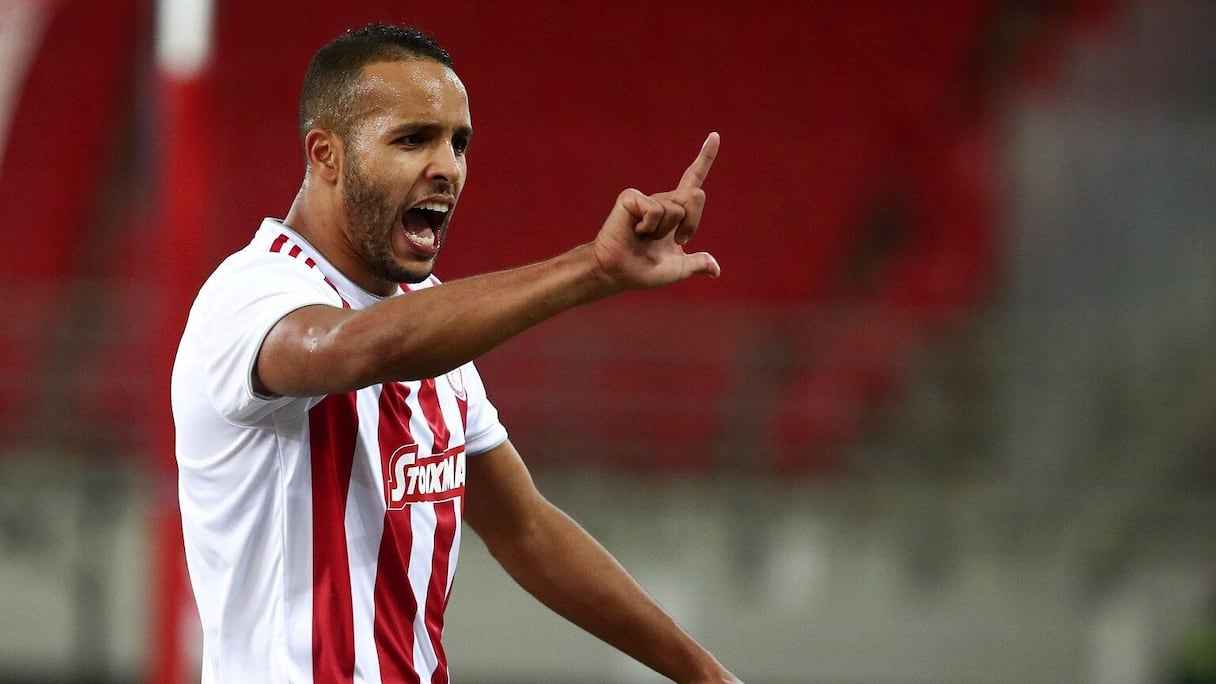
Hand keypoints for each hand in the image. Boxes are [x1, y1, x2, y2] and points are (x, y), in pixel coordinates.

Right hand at [591, 133, 721, 290]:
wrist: (617, 273)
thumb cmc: (642, 271)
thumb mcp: (677, 270)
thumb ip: (697, 264)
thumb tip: (715, 270)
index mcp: (675, 212)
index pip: (694, 180)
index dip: (705, 158)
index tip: (715, 135)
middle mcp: (663, 200)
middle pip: (696, 196)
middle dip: (692, 223)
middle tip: (676, 241)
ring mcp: (646, 197)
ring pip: (676, 209)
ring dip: (664, 232)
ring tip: (645, 238)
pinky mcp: (631, 198)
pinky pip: (656, 210)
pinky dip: (650, 227)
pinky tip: (636, 232)